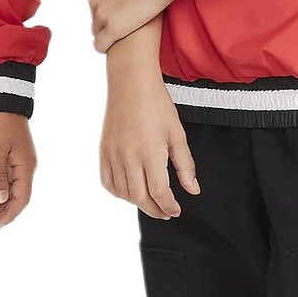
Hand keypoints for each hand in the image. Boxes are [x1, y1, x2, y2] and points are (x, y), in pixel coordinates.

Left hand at [0, 112, 36, 231]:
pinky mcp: (12, 157)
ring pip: (10, 190)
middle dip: (0, 214)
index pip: (20, 199)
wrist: (0, 99)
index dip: (8, 215)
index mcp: (25, 167)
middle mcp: (26, 167)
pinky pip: (7, 181)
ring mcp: (20, 162)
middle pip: (16, 198)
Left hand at [85, 0, 177, 51]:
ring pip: (96, 28)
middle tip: (126, 15)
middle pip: (95, 12)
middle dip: (107, 14)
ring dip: (106, 30)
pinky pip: (100, 44)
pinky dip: (104, 46)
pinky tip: (113, 45)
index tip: (120, 1)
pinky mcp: (113, 28)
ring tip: (121, 33)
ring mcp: (101, 13)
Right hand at [100, 32, 199, 218]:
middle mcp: (129, 157)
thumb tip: (193, 190)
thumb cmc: (157, 105)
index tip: (176, 211)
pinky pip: (108, 182)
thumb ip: (185, 165)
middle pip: (140, 198)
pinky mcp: (103, 151)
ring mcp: (113, 155)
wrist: (131, 83)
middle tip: (166, 213)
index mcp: (151, 153)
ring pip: (124, 193)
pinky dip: (119, 192)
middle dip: (155, 210)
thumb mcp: (177, 134)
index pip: (159, 193)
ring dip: (138, 203)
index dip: (169, 206)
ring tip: (150, 202)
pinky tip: (130, 192)